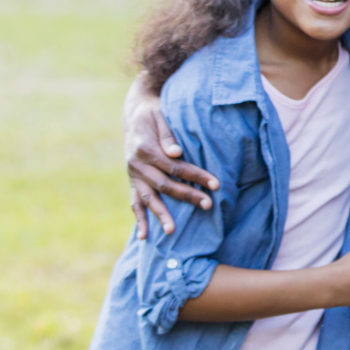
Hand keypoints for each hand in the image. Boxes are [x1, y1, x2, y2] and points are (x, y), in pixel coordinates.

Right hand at [124, 81, 219, 238]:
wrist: (135, 113)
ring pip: (148, 198)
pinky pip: (134, 203)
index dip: (195, 175)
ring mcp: (133, 175)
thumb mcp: (162, 117)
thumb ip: (168, 135)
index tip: (216, 184)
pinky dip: (139, 220)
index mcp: (145, 148)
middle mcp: (136, 164)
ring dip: (160, 215)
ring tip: (172, 231)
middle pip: (164, 185)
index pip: (175, 166)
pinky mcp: (133, 182)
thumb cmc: (155, 114)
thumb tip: (176, 152)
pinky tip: (144, 237)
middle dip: (186, 196)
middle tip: (208, 204)